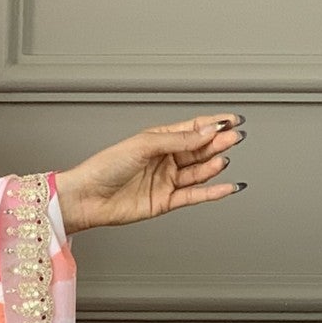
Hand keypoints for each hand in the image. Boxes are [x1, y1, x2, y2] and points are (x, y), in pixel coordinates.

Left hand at [56, 114, 246, 232]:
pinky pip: (194, 195)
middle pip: (199, 149)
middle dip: (218, 142)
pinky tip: (227, 186)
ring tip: (223, 157)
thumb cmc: (105, 167)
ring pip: (198, 172)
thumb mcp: (144, 145)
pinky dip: (212, 191)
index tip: (233, 120)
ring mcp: (166, 181)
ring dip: (213, 164)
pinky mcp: (165, 201)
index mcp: (158, 140)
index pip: (193, 129)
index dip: (213, 124)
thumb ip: (178, 140)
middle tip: (234, 137)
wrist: (87, 197)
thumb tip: (206, 132)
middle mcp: (165, 160)